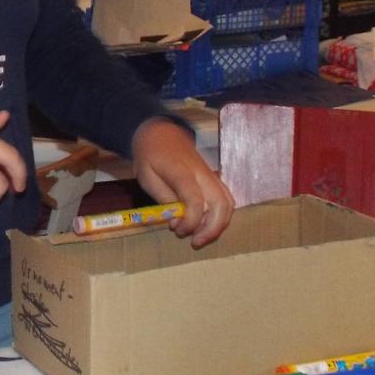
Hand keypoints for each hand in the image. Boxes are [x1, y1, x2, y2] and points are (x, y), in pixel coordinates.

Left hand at [129, 117, 232, 247]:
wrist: (161, 132)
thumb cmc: (150, 155)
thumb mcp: (146, 177)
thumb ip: (163, 199)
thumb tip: (177, 221)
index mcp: (181, 171)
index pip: (196, 199)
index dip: (191, 220)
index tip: (177, 229)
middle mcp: (202, 173)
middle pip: (221, 203)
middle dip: (212, 228)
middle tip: (195, 242)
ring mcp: (211, 176)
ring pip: (228, 202)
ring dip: (219, 225)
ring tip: (201, 237)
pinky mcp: (214, 179)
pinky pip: (226, 199)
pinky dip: (221, 216)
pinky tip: (207, 226)